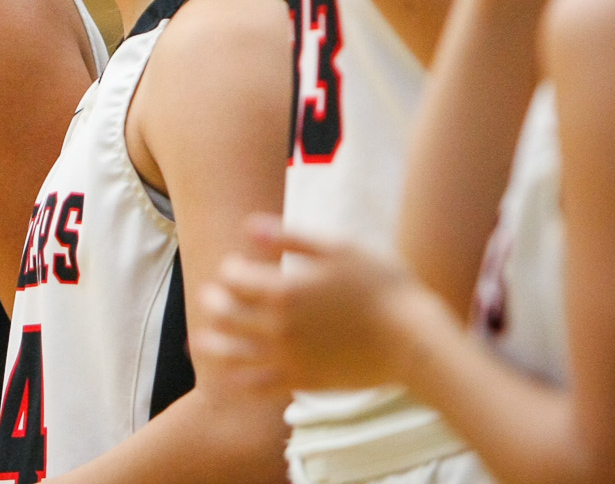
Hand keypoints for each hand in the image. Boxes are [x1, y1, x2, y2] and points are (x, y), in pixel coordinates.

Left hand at [196, 216, 439, 392]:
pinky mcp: (302, 382)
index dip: (232, 267)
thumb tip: (248, 227)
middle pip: (224, 313)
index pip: (234, 277)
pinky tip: (228, 376)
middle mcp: (278, 326)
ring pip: (231, 353)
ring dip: (210, 343)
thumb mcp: (338, 248)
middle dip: (214, 300)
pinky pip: (257, 387)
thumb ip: (289, 236)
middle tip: (213, 295)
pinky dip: (236, 381)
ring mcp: (288, 358)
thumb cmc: (381, 286)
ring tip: (199, 339)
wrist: (414, 341)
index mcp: (283, 290)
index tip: (242, 264)